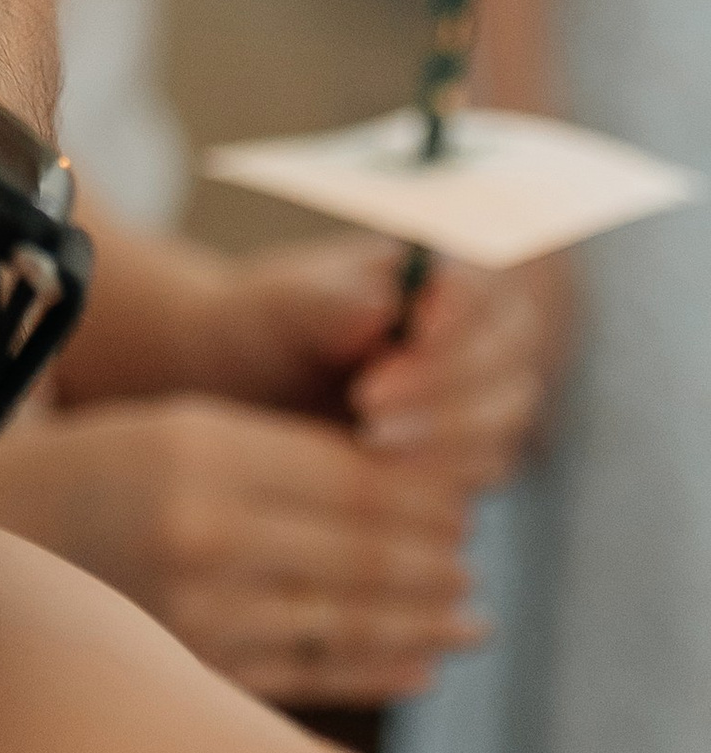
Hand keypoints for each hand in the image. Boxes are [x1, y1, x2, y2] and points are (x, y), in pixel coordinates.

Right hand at [0, 394, 483, 707]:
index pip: (348, 473)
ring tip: (471, 618)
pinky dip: (374, 666)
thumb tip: (387, 483)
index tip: (464, 495)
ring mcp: (200, 608)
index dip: (418, 490)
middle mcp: (206, 528)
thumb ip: (268, 451)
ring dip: (421, 620)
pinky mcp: (192, 667)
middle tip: (475, 563)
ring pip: (346, 616)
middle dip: (432, 558)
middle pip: (360, 547)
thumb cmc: (80, 474)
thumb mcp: (167, 429)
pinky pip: (309, 672)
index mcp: (199, 446)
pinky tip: (416, 663)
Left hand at [175, 234, 566, 491]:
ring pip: (502, 419)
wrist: (247, 390)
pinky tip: (387, 482)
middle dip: (443, 384)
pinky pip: (484, 471)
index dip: (456, 314)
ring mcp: (479, 395)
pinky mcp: (469, 454)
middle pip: (505, 356)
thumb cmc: (263, 328)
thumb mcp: (279, 306)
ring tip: (368, 443)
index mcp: (430, 271)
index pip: (476, 286)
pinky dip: (443, 477)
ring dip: (445, 437)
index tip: (411, 335)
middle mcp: (470, 331)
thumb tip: (382, 304)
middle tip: (367, 405)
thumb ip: (328, 301)